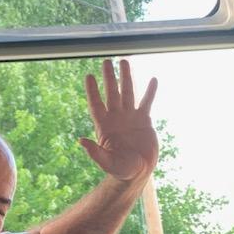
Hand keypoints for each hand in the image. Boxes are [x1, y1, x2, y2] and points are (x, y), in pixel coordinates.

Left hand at [80, 58, 158, 182]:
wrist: (139, 172)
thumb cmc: (120, 169)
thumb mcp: (107, 162)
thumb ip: (95, 152)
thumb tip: (81, 141)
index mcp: (105, 126)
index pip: (96, 104)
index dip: (92, 90)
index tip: (89, 76)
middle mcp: (116, 118)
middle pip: (112, 93)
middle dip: (109, 77)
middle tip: (106, 61)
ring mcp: (130, 117)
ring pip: (128, 92)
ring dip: (127, 77)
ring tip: (125, 61)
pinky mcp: (144, 121)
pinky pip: (147, 102)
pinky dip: (150, 92)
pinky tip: (152, 79)